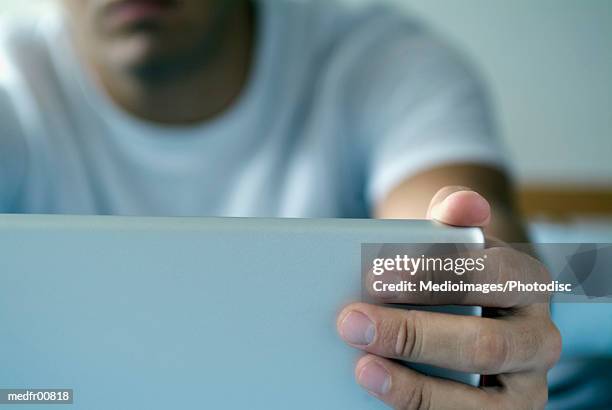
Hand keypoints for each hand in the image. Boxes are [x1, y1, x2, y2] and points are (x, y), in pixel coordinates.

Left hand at [337, 187, 560, 408]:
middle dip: (413, 336)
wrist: (468, 313)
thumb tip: (464, 204)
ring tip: (362, 368)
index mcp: (528, 283)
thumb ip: (453, 215)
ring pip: (479, 403)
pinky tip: (378, 390)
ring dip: (414, 388)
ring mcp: (525, 389)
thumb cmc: (451, 272)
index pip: (490, 276)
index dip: (434, 276)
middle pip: (483, 346)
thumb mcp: (454, 240)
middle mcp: (539, 340)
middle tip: (352, 323)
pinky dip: (418, 409)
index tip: (379, 276)